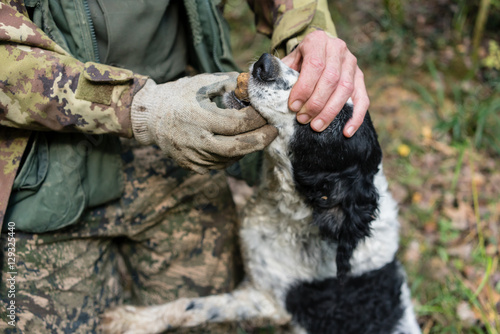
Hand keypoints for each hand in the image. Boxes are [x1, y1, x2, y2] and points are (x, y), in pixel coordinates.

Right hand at [131, 73, 277, 173]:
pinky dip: (232, 156)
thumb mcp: (202, 82)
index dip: (256, 120)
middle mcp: (195, 140)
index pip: (236, 124)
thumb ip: (229, 83)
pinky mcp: (191, 165)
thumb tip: (254, 84)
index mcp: (198, 117)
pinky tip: (238, 145)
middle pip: (237, 148)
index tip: (267, 113)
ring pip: (230, 159)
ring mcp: (193, 156)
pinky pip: (219, 165)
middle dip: (260, 140)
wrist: (151, 116)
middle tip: (273, 131)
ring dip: (247, 148)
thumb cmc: (179, 95)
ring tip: (256, 136)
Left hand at [281, 30, 368, 136]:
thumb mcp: (288, 61)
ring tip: (316, 126)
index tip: (292, 106)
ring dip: (331, 111)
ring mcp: (352, 63)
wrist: (317, 50)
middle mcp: (338, 48)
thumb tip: (270, 89)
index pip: (315, 65)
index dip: (304, 88)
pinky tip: (346, 131)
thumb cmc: (298, 61)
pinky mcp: (360, 78)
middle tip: (302, 119)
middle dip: (316, 103)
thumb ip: (281, 72)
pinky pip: (363, 99)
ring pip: (346, 89)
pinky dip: (356, 117)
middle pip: (331, 79)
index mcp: (318, 41)